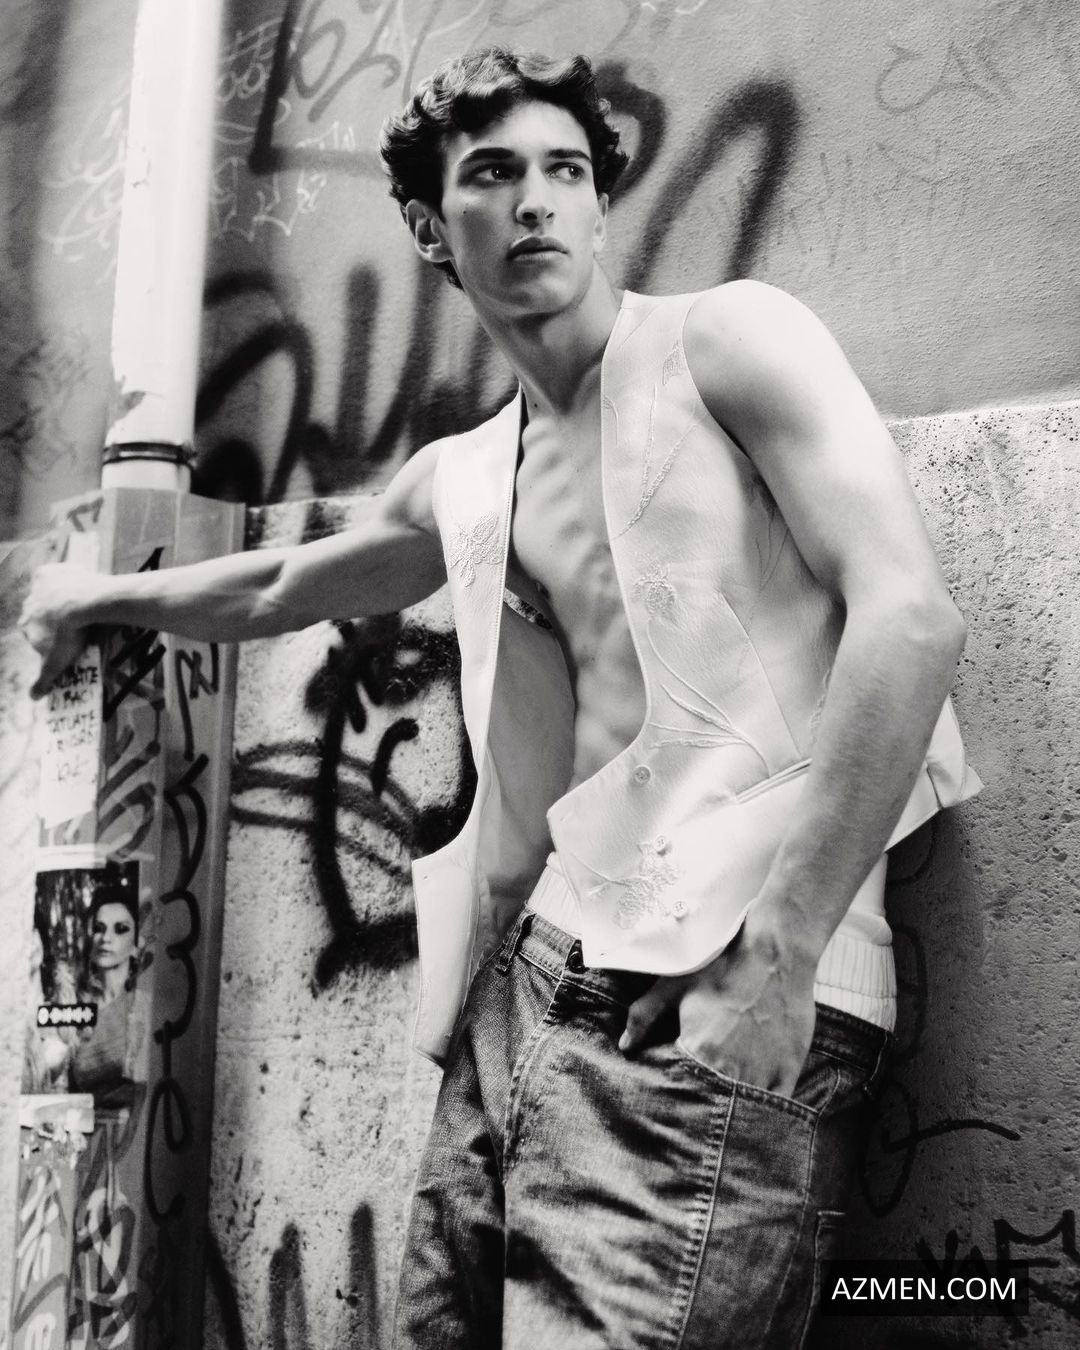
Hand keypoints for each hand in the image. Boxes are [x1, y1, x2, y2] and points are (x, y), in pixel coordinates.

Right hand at [18, 563, 97, 698]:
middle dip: (55, 618)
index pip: (35, 632)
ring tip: (80, 605)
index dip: (50, 636)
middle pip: (41, 613)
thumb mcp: (56, 663)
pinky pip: (54, 574)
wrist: (81, 603)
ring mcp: (37, 587)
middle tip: (76, 623)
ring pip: (47, 594)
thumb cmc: (68, 635)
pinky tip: (77, 584)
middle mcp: (27, 606)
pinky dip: (63, 579)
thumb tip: (32, 698)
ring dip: (59, 599)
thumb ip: (43, 680)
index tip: (67, 638)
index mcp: (26, 625)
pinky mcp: (48, 572)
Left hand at [619, 918, 818, 1096]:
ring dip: (730, 1112)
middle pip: (710, 1106)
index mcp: (700, 1052)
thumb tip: (624, 1045)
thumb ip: (644, 1016)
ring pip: (741, 1112)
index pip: (680, 1091)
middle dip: (701, 1106)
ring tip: (721, 1110)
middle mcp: (731, 1070)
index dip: (675, 1095)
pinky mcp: (787, 1071)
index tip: (672, 1094)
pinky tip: (753, 1109)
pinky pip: (775, 1106)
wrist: (775, 954)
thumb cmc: (723, 965)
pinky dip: (763, 1110)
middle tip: (696, 1102)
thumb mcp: (674, 985)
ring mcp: (762, 1073)